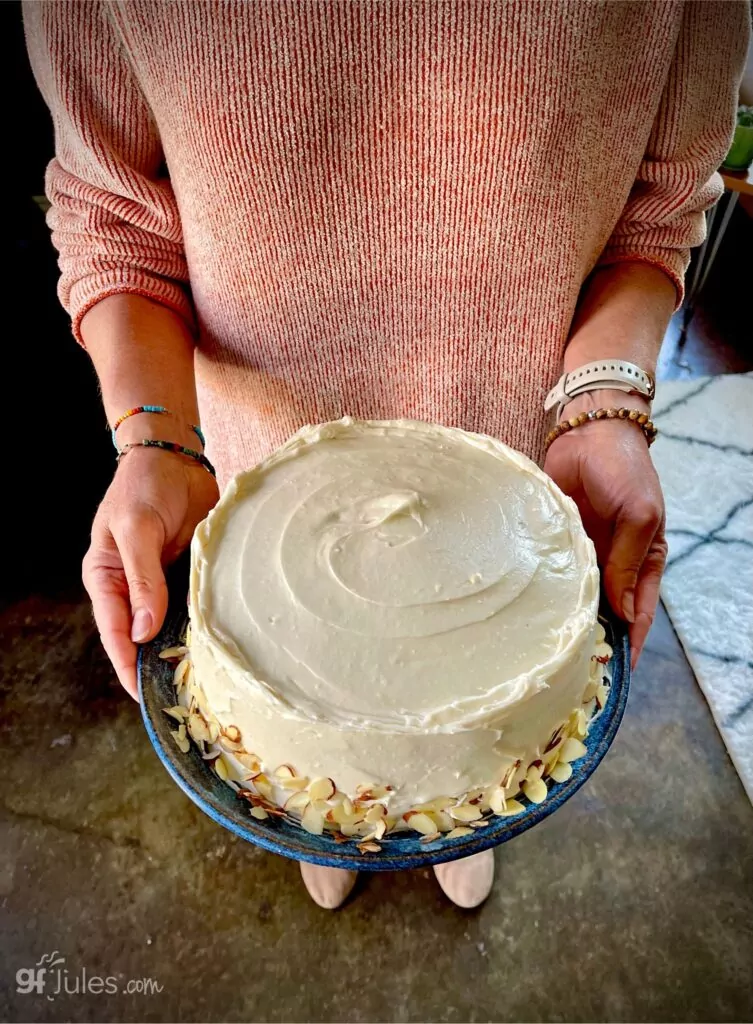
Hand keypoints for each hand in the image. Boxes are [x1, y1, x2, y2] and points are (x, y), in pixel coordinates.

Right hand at [82, 448, 218, 698]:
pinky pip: (198, 607)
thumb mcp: (137, 529)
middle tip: (186, 700)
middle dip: (161, 666)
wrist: (175, 456)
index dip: (129, 667)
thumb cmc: (144, 485)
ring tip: (209, 683)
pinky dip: (209, 625)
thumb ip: (143, 579)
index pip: (115, 633)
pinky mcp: (191, 574)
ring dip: (188, 649)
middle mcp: (134, 587)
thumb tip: (143, 632)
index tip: (146, 698)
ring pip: (173, 626)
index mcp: (107, 579)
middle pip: (144, 638)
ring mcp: (163, 583)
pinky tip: (227, 646)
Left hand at [544, 393, 666, 668]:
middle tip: (569, 674)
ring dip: (560, 621)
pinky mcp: (550, 540)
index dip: (628, 645)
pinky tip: (520, 615)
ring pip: (570, 598)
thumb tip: (625, 615)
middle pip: (602, 613)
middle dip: (589, 641)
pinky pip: (544, 572)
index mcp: (641, 562)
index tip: (614, 675)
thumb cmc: (625, 469)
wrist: (588, 429)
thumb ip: (628, 563)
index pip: (638, 614)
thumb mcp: (640, 516)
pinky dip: (536, 593)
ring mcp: (579, 555)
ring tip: (540, 654)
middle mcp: (609, 564)